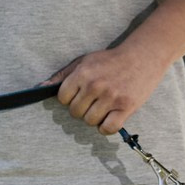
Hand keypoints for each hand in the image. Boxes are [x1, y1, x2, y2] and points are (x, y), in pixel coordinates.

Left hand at [49, 39, 171, 135]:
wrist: (143, 56)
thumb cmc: (111, 60)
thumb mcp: (84, 61)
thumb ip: (63, 76)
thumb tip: (41, 88)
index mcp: (83, 73)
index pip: (62, 98)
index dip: (70, 99)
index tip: (80, 95)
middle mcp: (95, 85)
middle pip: (75, 112)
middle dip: (82, 109)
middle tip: (94, 101)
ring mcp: (111, 97)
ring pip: (90, 121)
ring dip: (95, 118)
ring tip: (104, 107)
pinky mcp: (126, 107)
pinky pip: (107, 128)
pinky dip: (107, 127)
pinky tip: (111, 117)